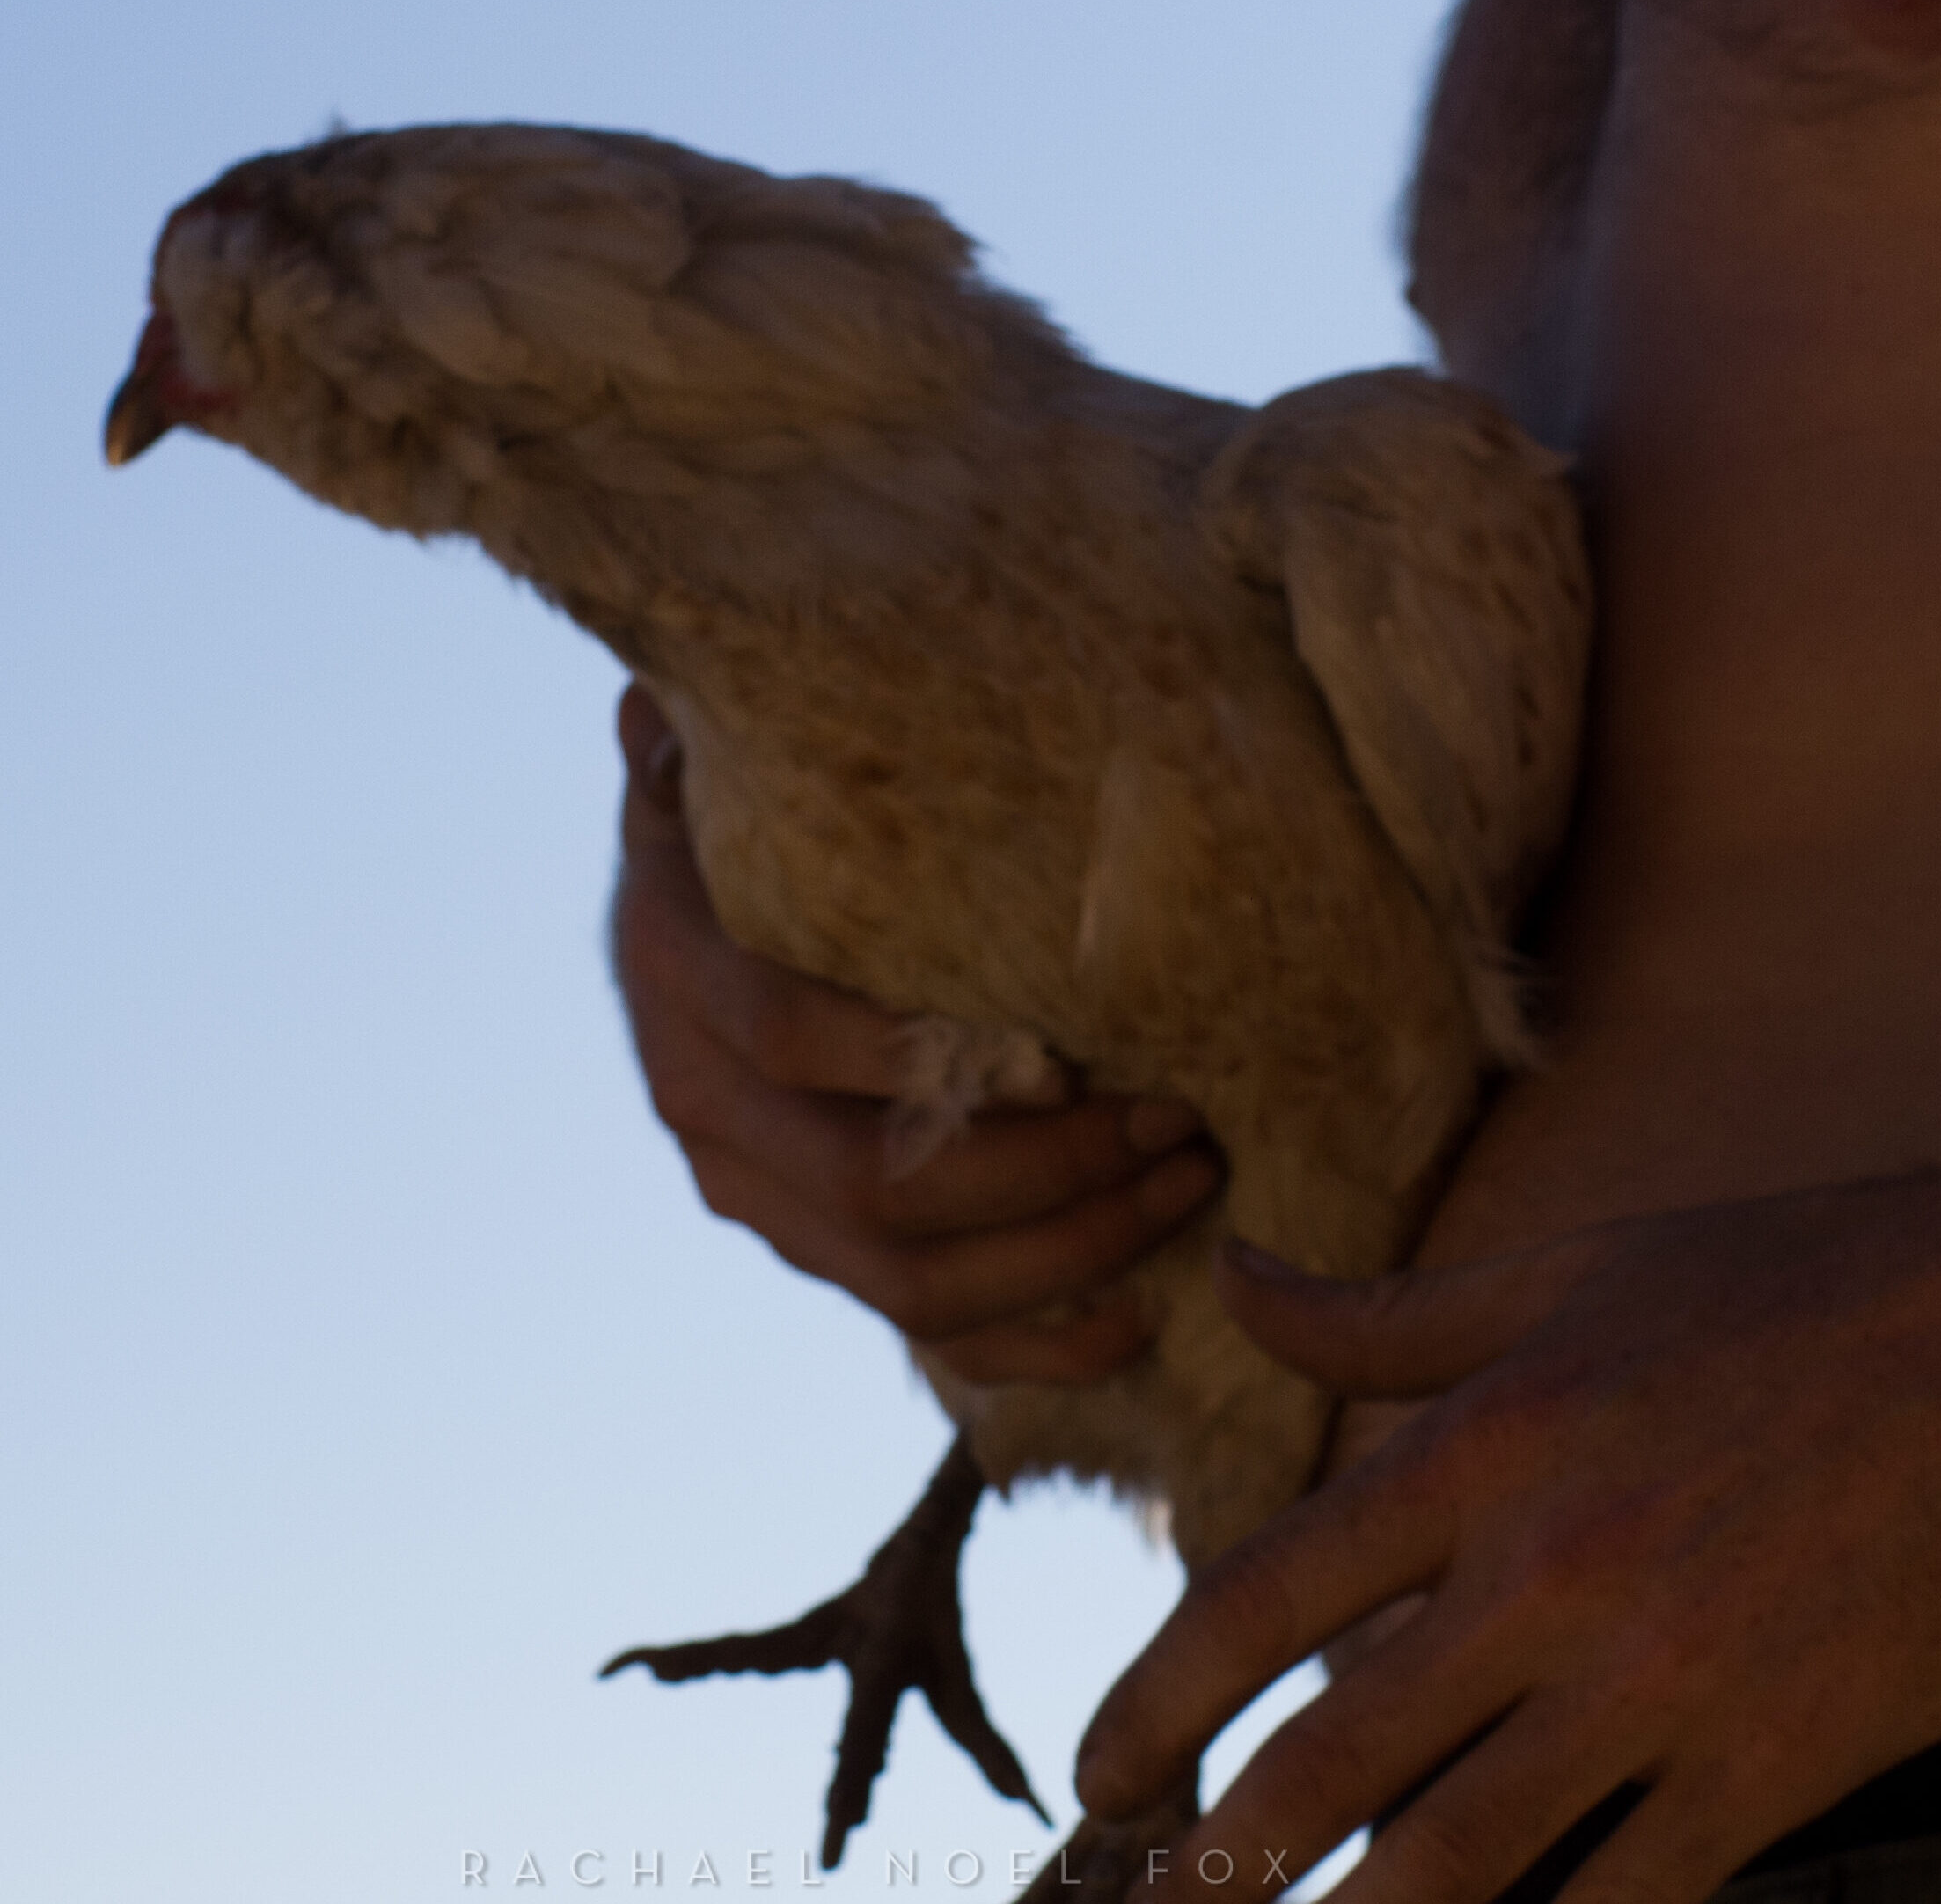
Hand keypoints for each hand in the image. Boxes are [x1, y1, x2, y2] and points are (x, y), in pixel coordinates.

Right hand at [611, 683, 1222, 1384]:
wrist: (672, 938)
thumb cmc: (733, 834)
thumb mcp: (719, 769)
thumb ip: (724, 736)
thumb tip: (687, 680)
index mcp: (681, 979)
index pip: (794, 1041)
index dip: (924, 1062)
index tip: (1072, 1055)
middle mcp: (706, 1109)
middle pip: (878, 1187)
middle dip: (1047, 1172)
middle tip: (1180, 1122)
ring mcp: (755, 1199)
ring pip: (907, 1283)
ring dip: (1062, 1252)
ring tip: (1184, 1189)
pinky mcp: (807, 1250)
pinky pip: (918, 1334)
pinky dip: (1030, 1345)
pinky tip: (1131, 1322)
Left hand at [1076, 1164, 1940, 1903]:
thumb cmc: (1769, 1289)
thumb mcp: (1553, 1279)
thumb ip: (1373, 1316)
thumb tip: (1232, 1275)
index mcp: (1479, 1450)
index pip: (1259, 1596)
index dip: (1152, 1697)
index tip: (1097, 1768)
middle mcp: (1547, 1575)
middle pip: (1329, 1757)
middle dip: (1209, 1858)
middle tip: (1140, 1902)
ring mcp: (1664, 1684)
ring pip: (1456, 1859)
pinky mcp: (1775, 1762)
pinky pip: (1626, 1900)